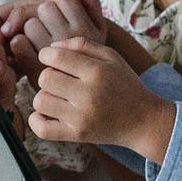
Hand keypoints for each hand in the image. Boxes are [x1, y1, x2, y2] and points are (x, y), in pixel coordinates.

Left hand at [0, 0, 106, 80]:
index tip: (57, 10)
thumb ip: (91, 3)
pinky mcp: (37, 72)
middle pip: (42, 10)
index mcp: (87, 30)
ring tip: (43, 46)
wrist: (110, 105)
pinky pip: (19, 46)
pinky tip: (31, 58)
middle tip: (50, 30)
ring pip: (28, 27)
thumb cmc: (101, 63)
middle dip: (43, 17)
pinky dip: (20, 49)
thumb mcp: (101, 31)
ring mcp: (56, 59)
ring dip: (30, 34)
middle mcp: (72, 43)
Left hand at [31, 37, 176, 158]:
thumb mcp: (112, 57)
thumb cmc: (126, 85)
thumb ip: (82, 45)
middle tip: (60, 80)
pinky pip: (43, 129)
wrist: (143, 121)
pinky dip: (37, 120)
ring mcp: (82, 117)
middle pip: (45, 78)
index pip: (56, 57)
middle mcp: (88, 94)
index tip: (52, 59)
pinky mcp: (78, 135)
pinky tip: (48, 114)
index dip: (46, 55)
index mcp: (97, 71)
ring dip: (45, 96)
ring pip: (41, 101)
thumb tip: (51, 47)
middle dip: (48, 75)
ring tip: (58, 97)